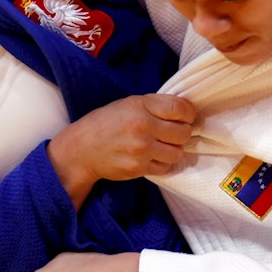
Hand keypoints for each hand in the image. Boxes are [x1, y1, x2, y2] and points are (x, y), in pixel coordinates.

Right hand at [47, 94, 195, 206]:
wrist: (82, 150)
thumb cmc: (106, 123)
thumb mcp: (128, 104)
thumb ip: (155, 106)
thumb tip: (185, 112)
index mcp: (141, 106)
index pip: (180, 108)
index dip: (190, 113)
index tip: (187, 117)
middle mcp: (142, 126)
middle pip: (183, 133)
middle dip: (182, 133)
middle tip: (173, 133)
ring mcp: (141, 149)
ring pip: (177, 153)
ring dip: (173, 150)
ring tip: (162, 146)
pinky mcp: (138, 168)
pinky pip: (165, 167)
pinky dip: (163, 163)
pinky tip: (153, 156)